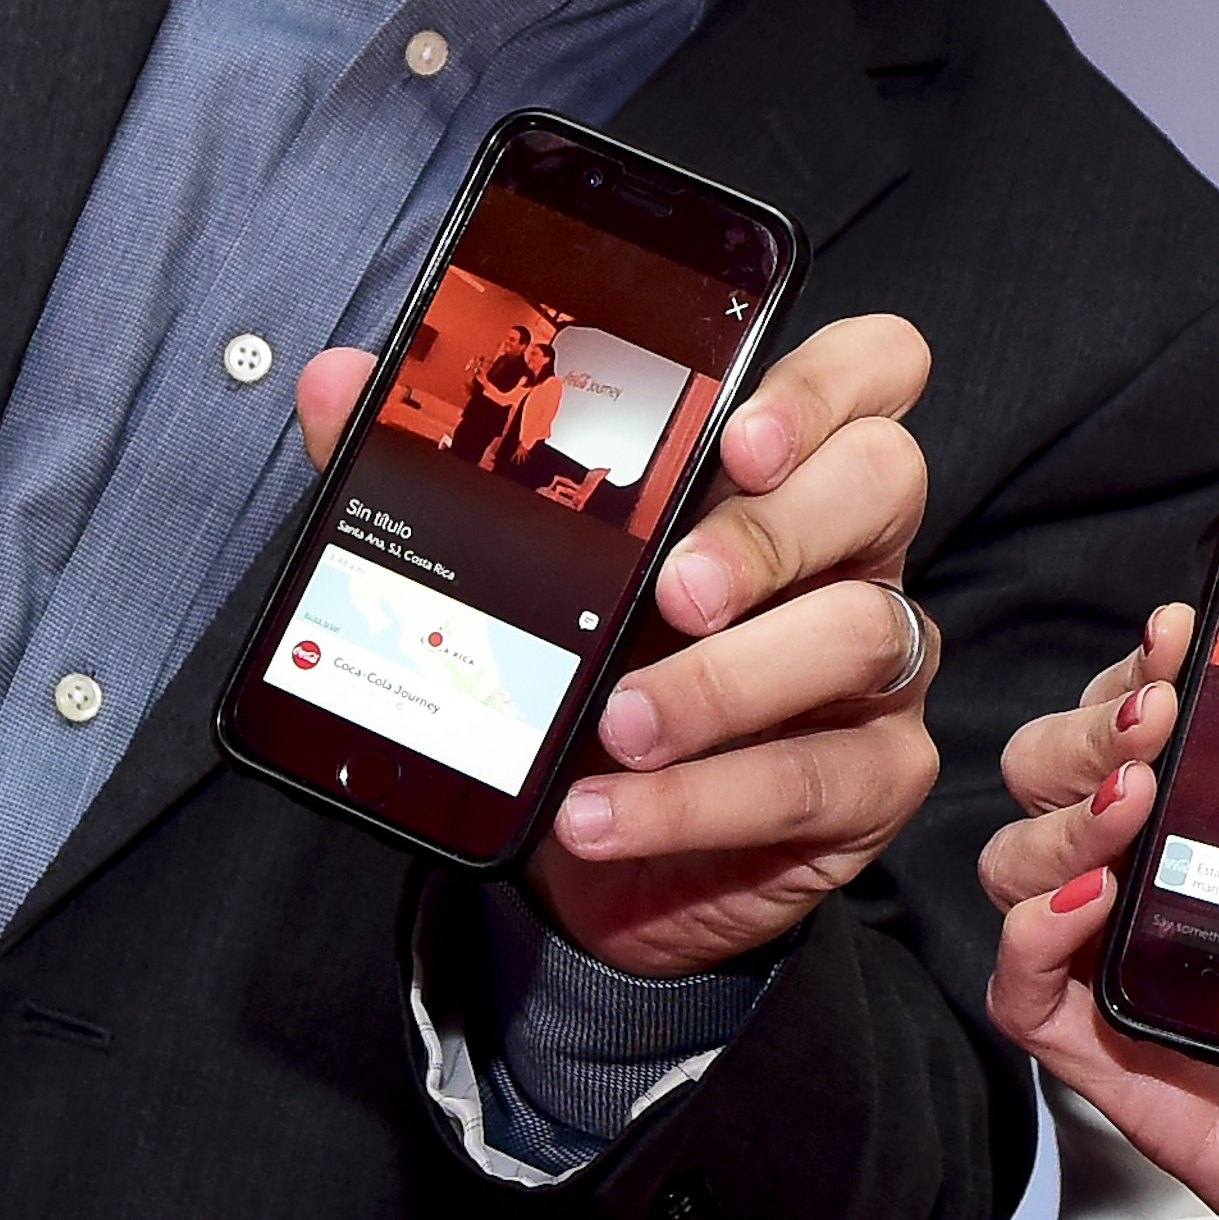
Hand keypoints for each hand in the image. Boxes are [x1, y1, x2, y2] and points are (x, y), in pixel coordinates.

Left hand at [288, 310, 942, 979]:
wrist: (588, 847)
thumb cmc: (577, 679)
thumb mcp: (512, 574)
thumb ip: (439, 474)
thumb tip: (334, 382)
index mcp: (780, 470)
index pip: (871, 372)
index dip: (826, 385)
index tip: (739, 436)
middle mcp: (849, 550)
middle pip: (885, 479)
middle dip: (771, 529)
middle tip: (671, 589)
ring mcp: (877, 663)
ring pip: (858, 631)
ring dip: (724, 682)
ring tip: (617, 724)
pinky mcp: (873, 778)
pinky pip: (815, 779)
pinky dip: (697, 801)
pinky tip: (604, 815)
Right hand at [979, 606, 1218, 1219]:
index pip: (1156, 729)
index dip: (1145, 670)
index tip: (1185, 629)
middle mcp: (1178, 900)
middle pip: (1060, 775)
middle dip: (1087, 723)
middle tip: (1157, 709)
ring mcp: (1139, 981)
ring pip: (1020, 866)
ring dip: (1059, 813)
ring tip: (1135, 799)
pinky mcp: (1123, 1070)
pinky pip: (1026, 999)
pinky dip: (1033, 940)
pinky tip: (1093, 904)